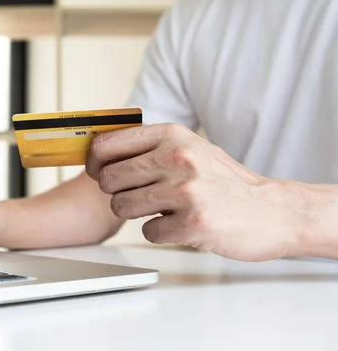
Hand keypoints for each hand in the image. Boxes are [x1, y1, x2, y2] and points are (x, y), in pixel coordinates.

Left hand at [86, 123, 304, 261]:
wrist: (274, 211)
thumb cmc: (225, 182)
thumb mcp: (191, 148)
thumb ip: (150, 147)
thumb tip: (99, 153)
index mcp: (173, 135)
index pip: (107, 144)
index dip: (93, 162)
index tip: (96, 172)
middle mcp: (177, 158)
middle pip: (108, 179)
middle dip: (116, 192)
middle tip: (138, 196)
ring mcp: (185, 191)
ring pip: (122, 206)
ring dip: (136, 214)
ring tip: (162, 210)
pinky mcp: (193, 223)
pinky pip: (148, 232)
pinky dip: (160, 233)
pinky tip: (181, 225)